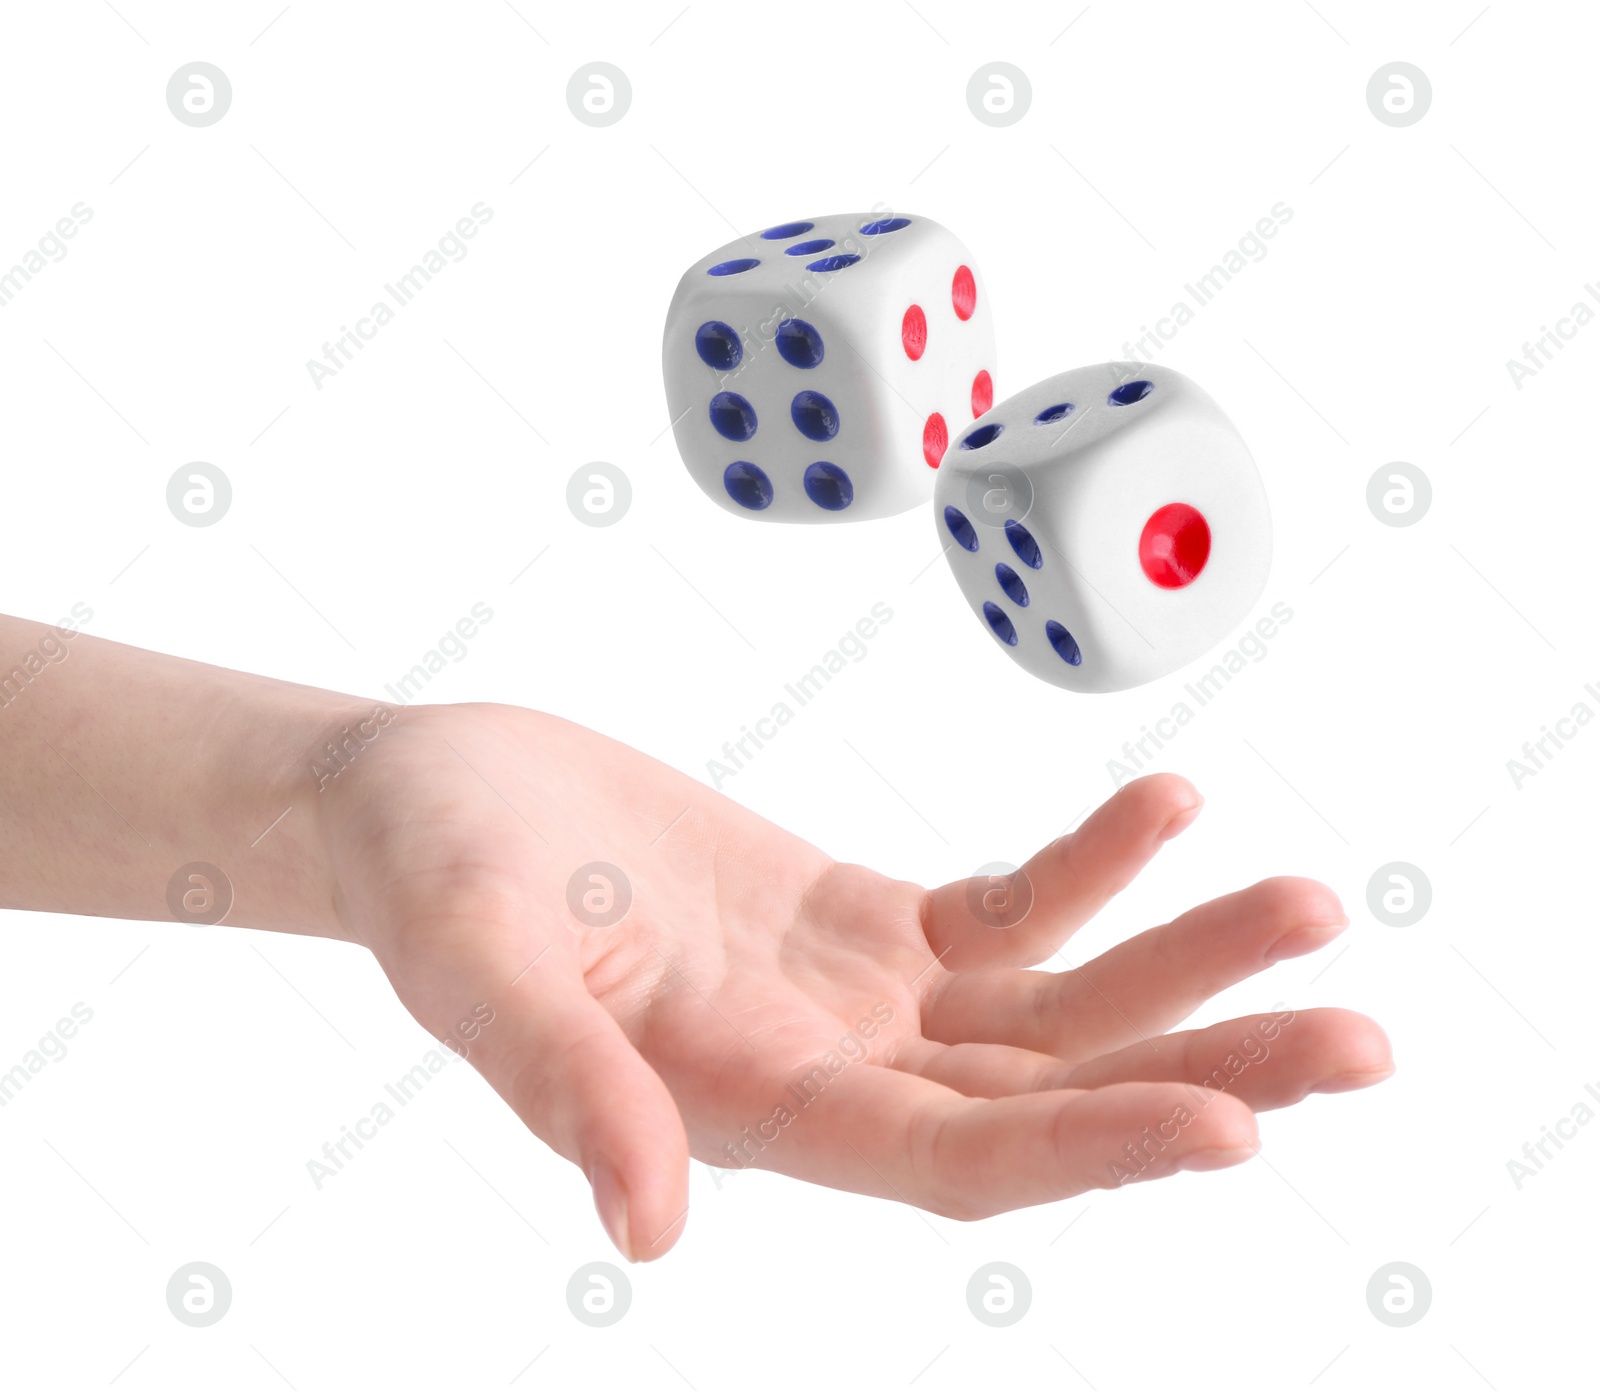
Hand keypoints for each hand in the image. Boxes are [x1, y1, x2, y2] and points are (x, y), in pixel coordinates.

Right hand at [315, 702, 1392, 1260]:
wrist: (439, 797)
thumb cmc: (433, 875)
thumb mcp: (475, 965)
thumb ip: (560, 1083)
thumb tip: (647, 1225)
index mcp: (749, 1108)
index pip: (949, 1157)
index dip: (1087, 1150)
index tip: (1234, 1123)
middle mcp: (827, 1073)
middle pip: (1048, 1096)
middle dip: (1206, 1066)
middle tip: (1362, 1032)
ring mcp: (854, 998)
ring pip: (1052, 1005)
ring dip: (1183, 963)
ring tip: (1306, 904)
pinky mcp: (859, 920)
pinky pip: (1005, 909)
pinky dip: (1091, 867)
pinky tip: (1166, 807)